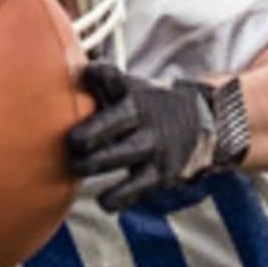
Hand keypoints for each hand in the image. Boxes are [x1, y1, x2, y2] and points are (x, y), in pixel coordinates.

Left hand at [68, 62, 219, 211]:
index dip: (99, 74)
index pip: (113, 78)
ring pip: (119, 156)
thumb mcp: (129, 89)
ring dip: (93, 164)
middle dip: (88, 134)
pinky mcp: (159, 173)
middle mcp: (143, 116)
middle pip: (113, 121)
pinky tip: (104, 201)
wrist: (199, 124)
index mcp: (132, 93)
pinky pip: (134, 189)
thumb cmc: (145, 108)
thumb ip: (99, 82)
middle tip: (72, 142)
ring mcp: (153, 145)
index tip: (88, 73)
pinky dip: (116, 198)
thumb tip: (68, 65)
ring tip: (77, 167)